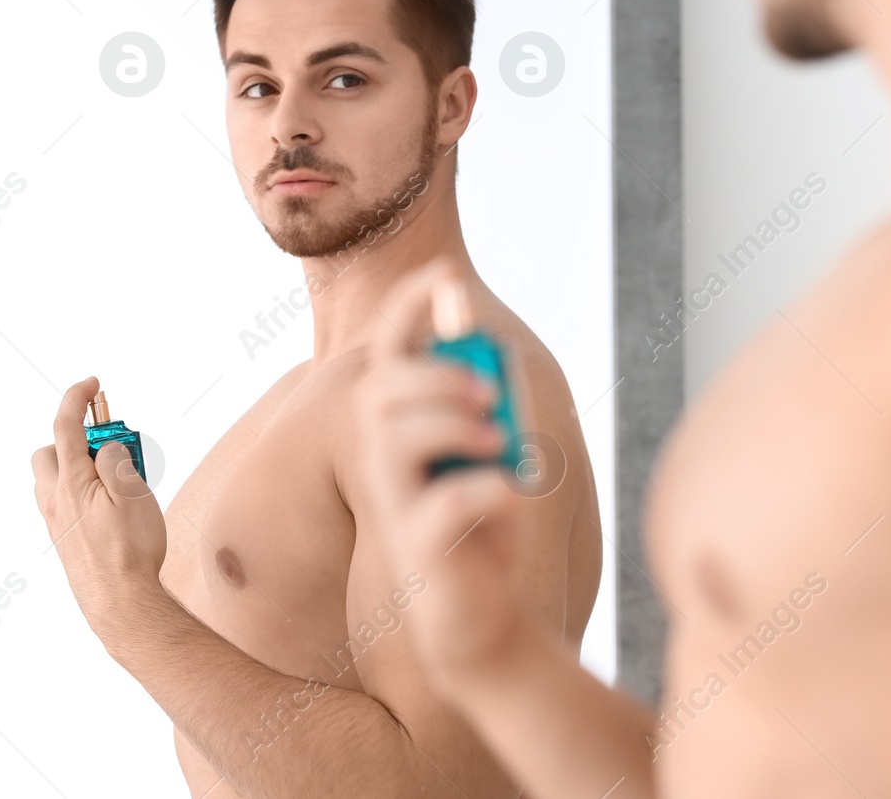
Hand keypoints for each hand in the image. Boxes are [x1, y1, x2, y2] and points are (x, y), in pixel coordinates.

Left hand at [32, 375, 168, 643]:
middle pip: (48, 452)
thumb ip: (116, 460)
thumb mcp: (134, 492)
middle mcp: (56, 500)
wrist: (120, 603)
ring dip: (75, 466)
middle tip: (109, 443)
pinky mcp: (63, 542)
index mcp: (72, 482)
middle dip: (72, 437)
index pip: (66, 426)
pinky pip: (61, 503)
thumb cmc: (131, 551)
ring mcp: (56, 523)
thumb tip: (106, 448)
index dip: (77, 398)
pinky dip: (78, 492)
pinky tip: (107, 507)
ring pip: (52, 480)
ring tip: (113, 477)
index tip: (91, 384)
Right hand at [357, 260, 534, 690]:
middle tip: (488, 392)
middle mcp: (384, 461)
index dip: (408, 307)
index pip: (387, 353)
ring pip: (396, 440)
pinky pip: (443, 504)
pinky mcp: (420, 548)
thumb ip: (481, 404)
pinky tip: (507, 495)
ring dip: (452, 424)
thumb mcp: (485, 453)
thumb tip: (489, 355)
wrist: (480, 617)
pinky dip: (485, 489)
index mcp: (398, 428)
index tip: (443, 273)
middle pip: (383, 392)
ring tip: (498, 441)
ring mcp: (396, 503)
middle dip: (435, 377)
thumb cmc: (480, 528)